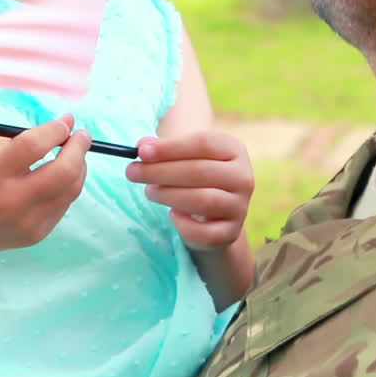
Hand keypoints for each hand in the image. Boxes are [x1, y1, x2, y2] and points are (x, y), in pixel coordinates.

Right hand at [0, 113, 91, 256]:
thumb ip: (22, 141)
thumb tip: (63, 128)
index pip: (34, 145)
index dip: (56, 130)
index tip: (67, 121)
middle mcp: (11, 200)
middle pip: (64, 172)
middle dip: (79, 149)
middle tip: (82, 136)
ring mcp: (26, 222)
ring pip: (71, 190)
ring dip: (78, 168)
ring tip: (74, 155)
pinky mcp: (35, 235)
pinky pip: (62, 206)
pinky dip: (66, 188)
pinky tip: (60, 178)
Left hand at [126, 130, 253, 250]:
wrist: (216, 213)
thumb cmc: (196, 177)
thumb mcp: (184, 158)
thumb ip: (164, 150)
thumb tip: (142, 147)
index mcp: (234, 150)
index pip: (203, 144)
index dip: (170, 148)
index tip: (141, 152)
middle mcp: (243, 177)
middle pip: (200, 171)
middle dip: (161, 172)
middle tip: (133, 172)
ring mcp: (240, 206)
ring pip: (203, 201)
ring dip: (169, 195)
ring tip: (149, 191)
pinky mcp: (232, 232)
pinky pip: (205, 232)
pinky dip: (184, 225)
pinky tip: (173, 215)